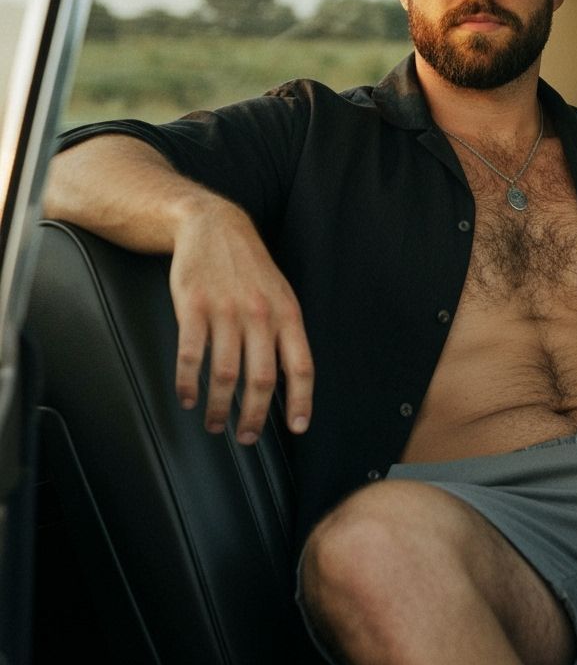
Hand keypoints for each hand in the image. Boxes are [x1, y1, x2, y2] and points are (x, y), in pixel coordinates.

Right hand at [168, 198, 313, 443]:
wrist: (214, 226)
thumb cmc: (250, 268)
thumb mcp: (280, 294)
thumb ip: (285, 332)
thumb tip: (289, 378)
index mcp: (287, 314)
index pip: (301, 366)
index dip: (301, 400)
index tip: (297, 427)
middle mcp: (260, 315)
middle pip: (261, 379)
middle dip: (254, 417)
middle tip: (246, 437)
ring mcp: (226, 311)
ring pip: (225, 374)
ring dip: (218, 407)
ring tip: (214, 423)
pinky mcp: (193, 307)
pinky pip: (191, 355)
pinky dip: (188, 383)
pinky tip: (188, 397)